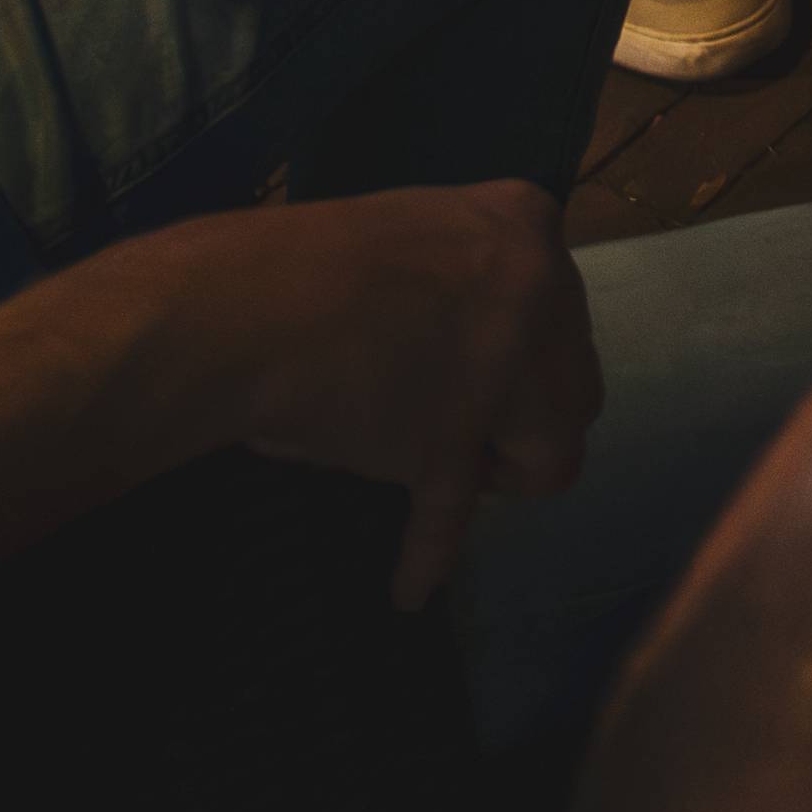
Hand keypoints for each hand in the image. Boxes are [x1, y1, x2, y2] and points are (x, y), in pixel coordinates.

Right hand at [169, 180, 605, 605]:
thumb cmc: (306, 268)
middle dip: (527, 421)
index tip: (481, 373)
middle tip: (466, 429)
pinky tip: (410, 588)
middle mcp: (536, 289)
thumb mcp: (420, 237)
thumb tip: (489, 356)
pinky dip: (427, 551)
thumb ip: (472, 284)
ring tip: (436, 478)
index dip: (524, 358)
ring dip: (494, 476)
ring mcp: (500, 368)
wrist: (235, 308)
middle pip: (576, 390)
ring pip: (553, 457)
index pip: (563, 313)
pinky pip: (451, 512)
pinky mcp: (447, 441)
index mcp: (526, 223)